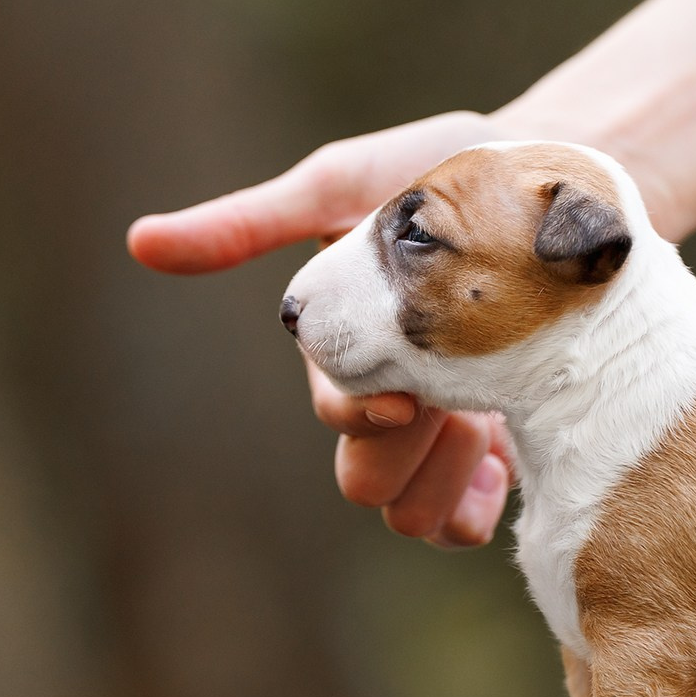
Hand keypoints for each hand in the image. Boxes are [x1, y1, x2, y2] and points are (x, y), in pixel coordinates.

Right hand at [127, 110, 516, 545]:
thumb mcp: (341, 186)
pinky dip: (477, 509)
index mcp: (349, 352)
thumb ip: (249, 223)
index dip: (360, 415)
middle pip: (364, 482)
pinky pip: (468, 525)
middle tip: (454, 402)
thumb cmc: (441, 171)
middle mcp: (395, 403)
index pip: (337, 414)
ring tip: (489, 422)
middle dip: (402, 451)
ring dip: (439, 483)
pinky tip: (508, 459)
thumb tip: (139, 242)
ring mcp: (451, 433)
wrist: (556, 178)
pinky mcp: (512, 449)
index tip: (403, 391)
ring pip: (410, 514)